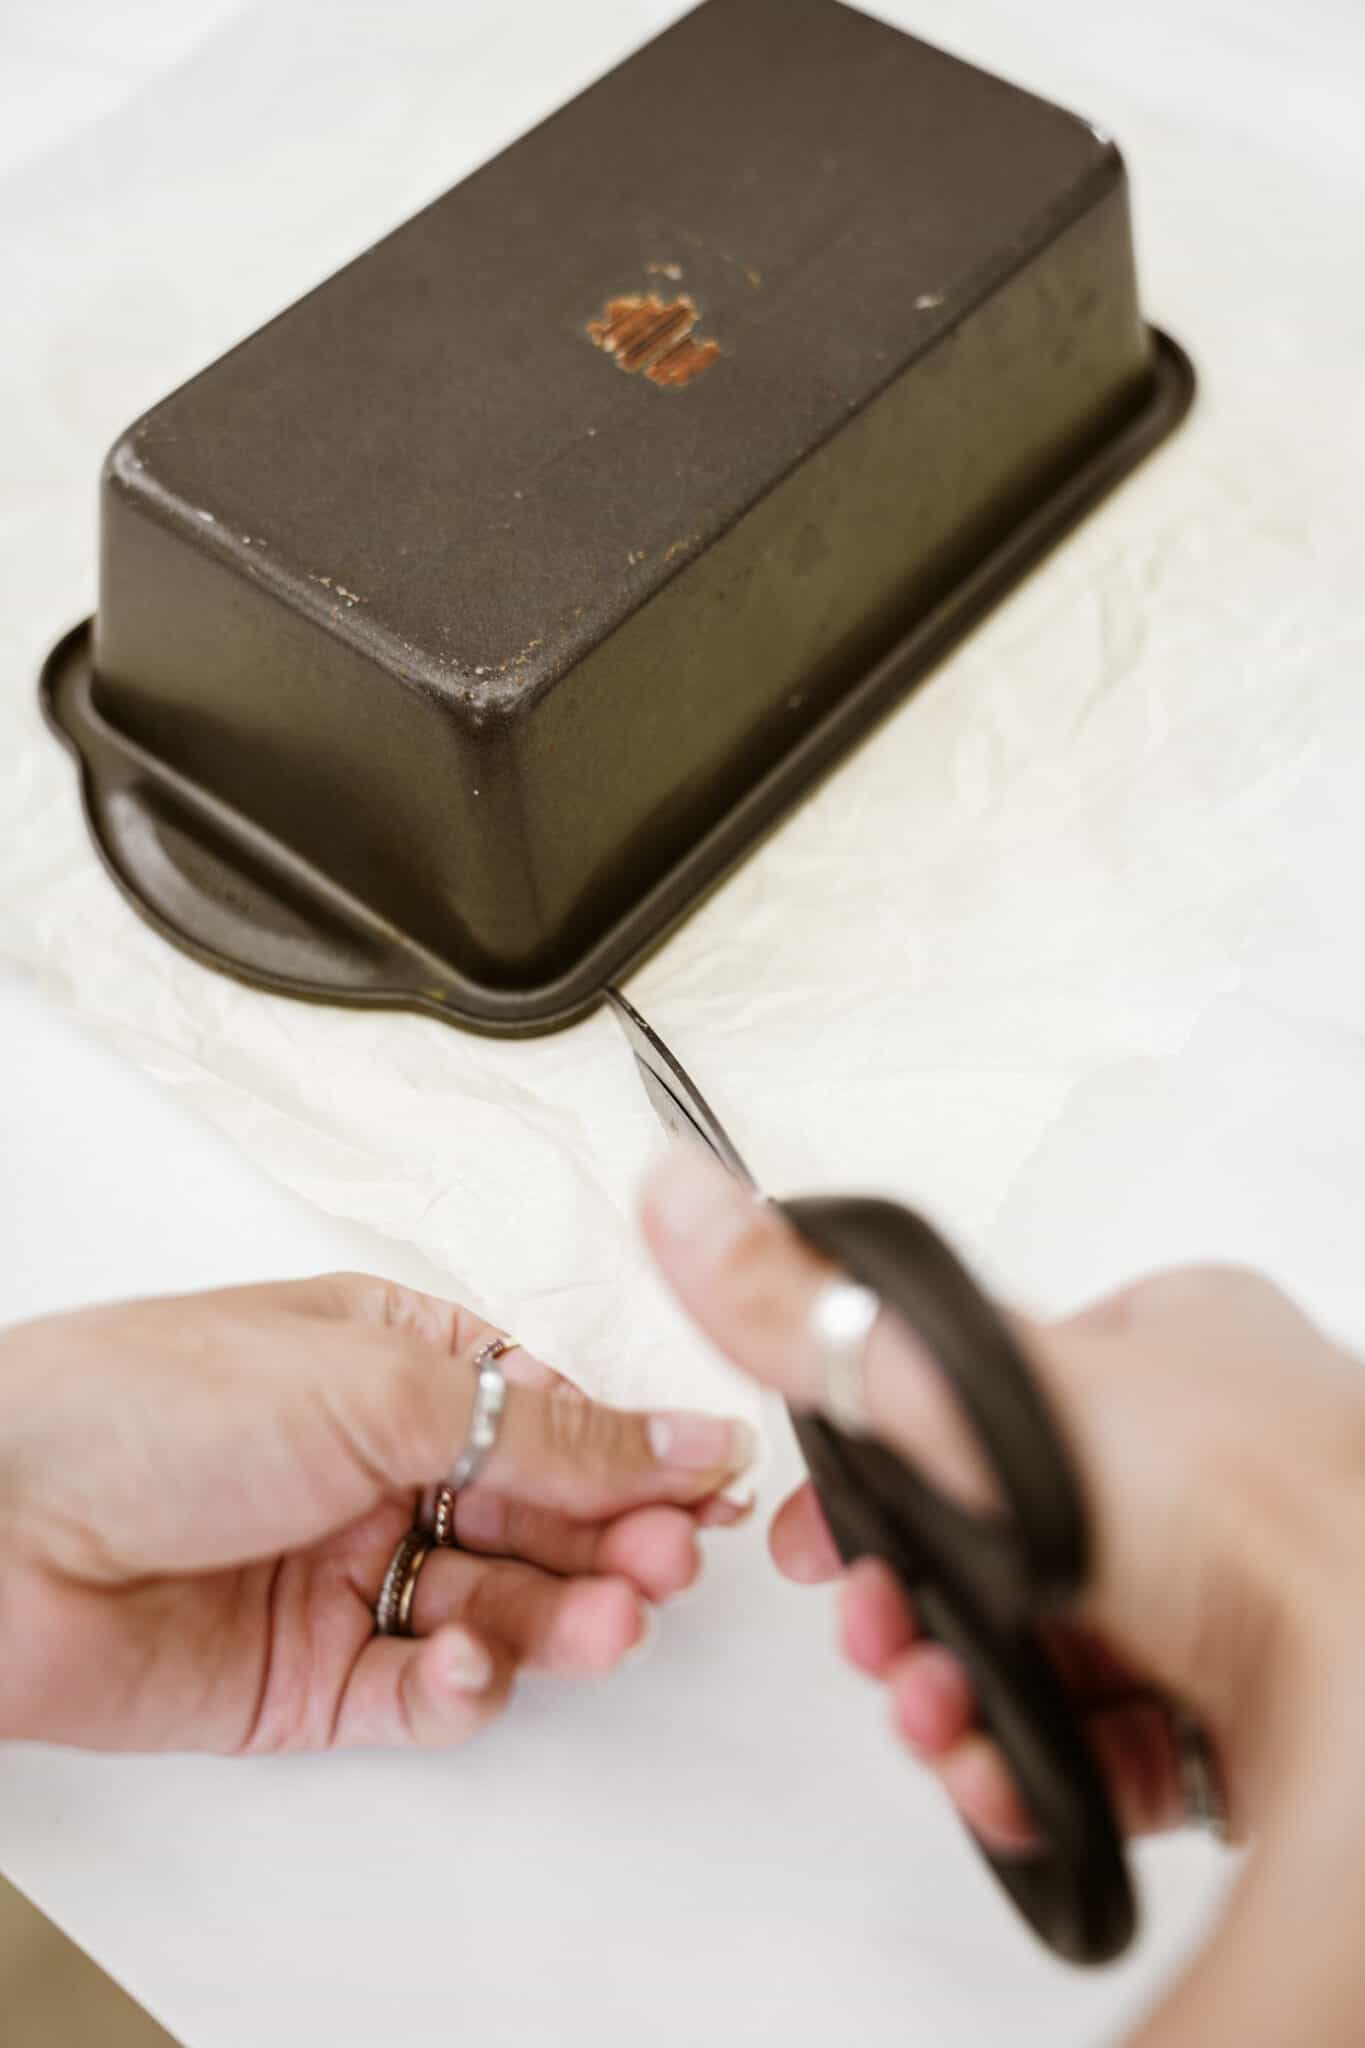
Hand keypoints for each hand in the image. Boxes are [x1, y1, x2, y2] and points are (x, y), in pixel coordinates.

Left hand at [0, 1273, 754, 1753]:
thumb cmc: (147, 1403)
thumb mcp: (378, 1385)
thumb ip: (548, 1427)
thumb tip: (683, 1432)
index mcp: (395, 1359)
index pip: (552, 1408)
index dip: (636, 1452)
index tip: (710, 1488)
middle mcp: (377, 1462)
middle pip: (541, 1511)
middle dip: (614, 1540)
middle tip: (668, 1564)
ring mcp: (348, 1567)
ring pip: (499, 1605)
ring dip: (561, 1618)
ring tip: (601, 1622)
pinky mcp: (310, 1672)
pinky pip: (423, 1689)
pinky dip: (463, 1689)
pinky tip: (468, 1668)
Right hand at [643, 1147, 1364, 2046]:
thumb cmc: (1238, 1506)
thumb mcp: (982, 1385)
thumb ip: (816, 1316)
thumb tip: (681, 1197)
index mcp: (1169, 1342)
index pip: (983, 1395)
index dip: (882, 1471)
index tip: (825, 1538)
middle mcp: (1215, 1454)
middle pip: (1007, 1536)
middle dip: (914, 1607)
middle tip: (879, 1643)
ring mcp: (1248, 1585)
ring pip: (1058, 1644)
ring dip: (965, 1693)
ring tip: (937, 1722)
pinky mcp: (1263, 1703)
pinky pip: (1127, 1737)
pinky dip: (1051, 1765)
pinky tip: (1010, 1777)